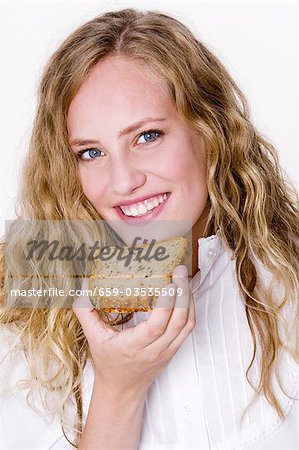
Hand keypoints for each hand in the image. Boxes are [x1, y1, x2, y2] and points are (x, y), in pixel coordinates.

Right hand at [72, 265, 194, 394]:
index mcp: (134, 347)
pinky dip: (190, 309)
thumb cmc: (108, 362)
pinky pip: (188, 328)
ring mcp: (168, 350)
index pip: (155, 327)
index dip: (166, 305)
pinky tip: (186, 292)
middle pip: (177, 322)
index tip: (169, 284)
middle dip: (182, 294)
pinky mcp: (175, 349)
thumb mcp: (93, 338)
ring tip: (184, 277)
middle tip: (180, 271)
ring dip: (189, 299)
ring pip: (187, 324)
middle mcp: (155, 350)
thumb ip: (86, 311)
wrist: (122, 389)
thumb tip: (83, 286)